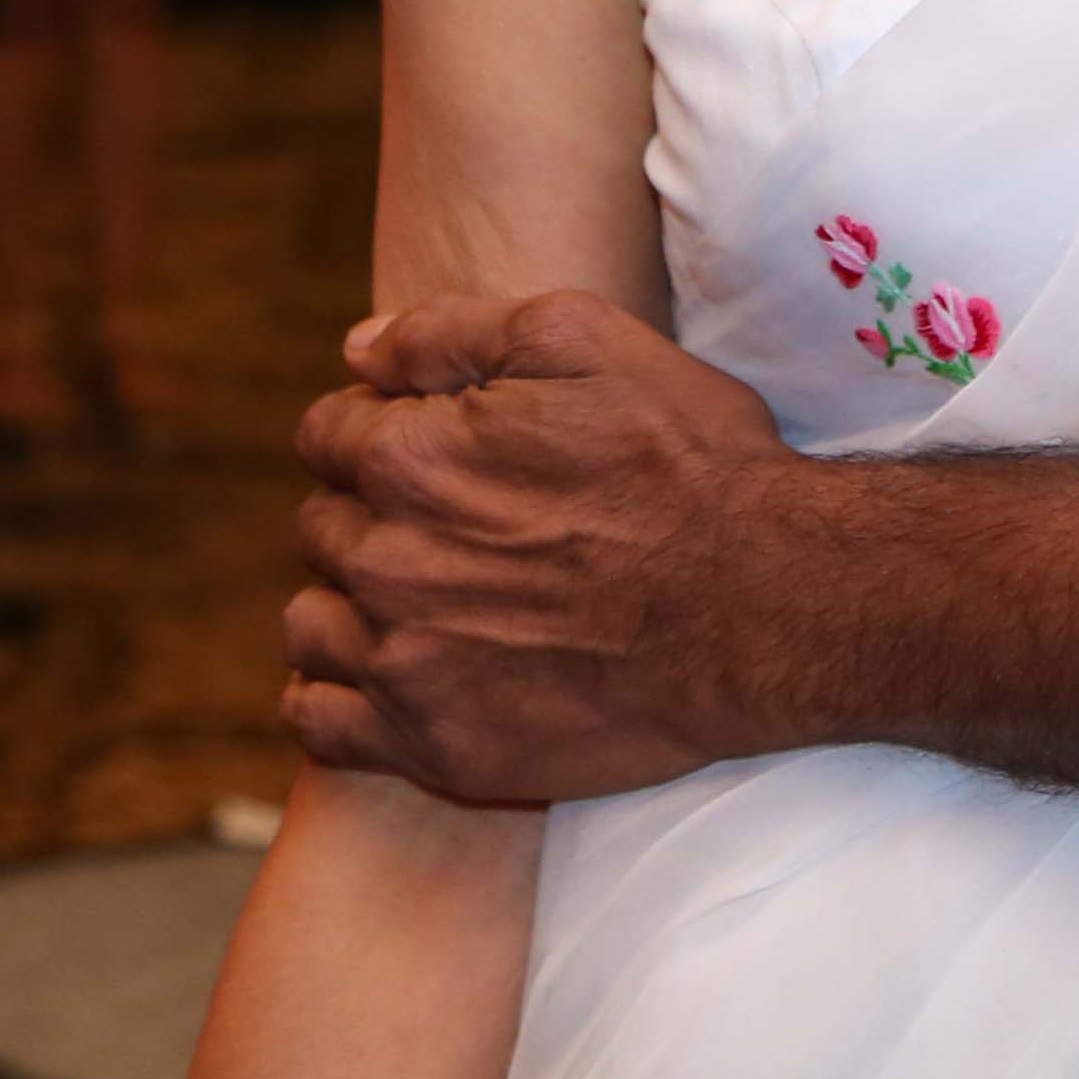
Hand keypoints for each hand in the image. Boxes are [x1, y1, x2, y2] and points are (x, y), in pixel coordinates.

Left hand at [283, 291, 813, 804]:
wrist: (766, 608)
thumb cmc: (689, 464)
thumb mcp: (587, 341)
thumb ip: (451, 332)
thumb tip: (357, 350)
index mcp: (410, 457)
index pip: (327, 435)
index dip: (380, 430)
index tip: (437, 450)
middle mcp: (387, 562)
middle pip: (322, 527)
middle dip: (372, 516)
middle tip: (455, 526)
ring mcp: (404, 664)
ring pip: (311, 625)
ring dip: (350, 605)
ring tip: (423, 603)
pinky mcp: (432, 746)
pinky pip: (319, 725)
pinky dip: (335, 699)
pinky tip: (390, 676)